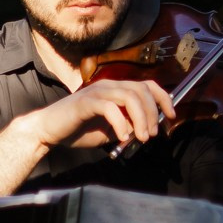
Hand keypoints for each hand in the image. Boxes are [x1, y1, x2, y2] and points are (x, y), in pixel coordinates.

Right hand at [20, 77, 176, 153]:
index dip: (163, 98)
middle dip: (153, 113)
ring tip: (141, 137)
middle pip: (141, 90)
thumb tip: (148, 131)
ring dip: (140, 118)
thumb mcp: (112, 129)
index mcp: (117, 90)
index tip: (171, 116)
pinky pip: (109, 108)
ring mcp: (97, 92)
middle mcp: (108, 86)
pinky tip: (122, 136)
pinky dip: (121, 123)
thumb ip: (129, 126)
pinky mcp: (85, 102)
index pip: (147, 85)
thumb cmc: (80, 129)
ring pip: (129, 96)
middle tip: (152, 134)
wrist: (51, 131)